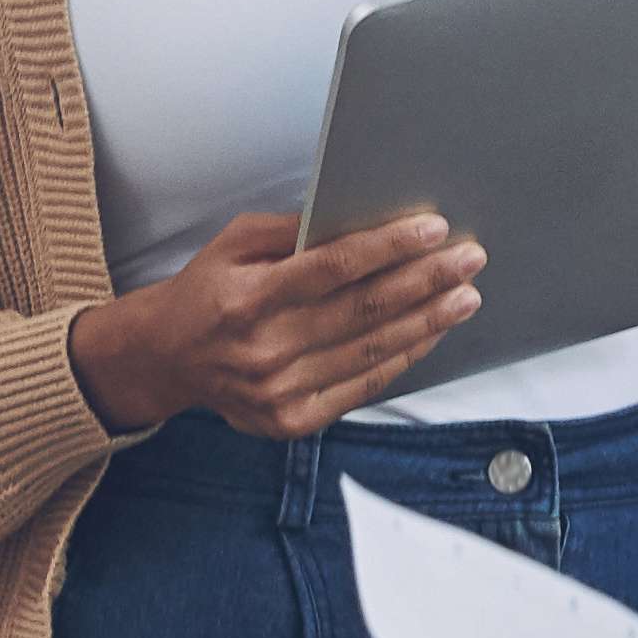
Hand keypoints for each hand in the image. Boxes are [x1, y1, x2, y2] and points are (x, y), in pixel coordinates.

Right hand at [65, 211, 485, 438]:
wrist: (167, 358)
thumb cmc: (206, 291)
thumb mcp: (234, 243)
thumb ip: (293, 231)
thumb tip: (360, 217)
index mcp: (247, 297)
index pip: (333, 268)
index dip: (389, 248)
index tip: (434, 229)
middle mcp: (264, 349)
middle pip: (362, 310)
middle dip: (425, 282)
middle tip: (470, 260)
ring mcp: (278, 391)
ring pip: (370, 352)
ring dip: (426, 322)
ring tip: (464, 296)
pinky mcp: (291, 420)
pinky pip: (361, 387)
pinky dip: (401, 359)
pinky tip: (429, 334)